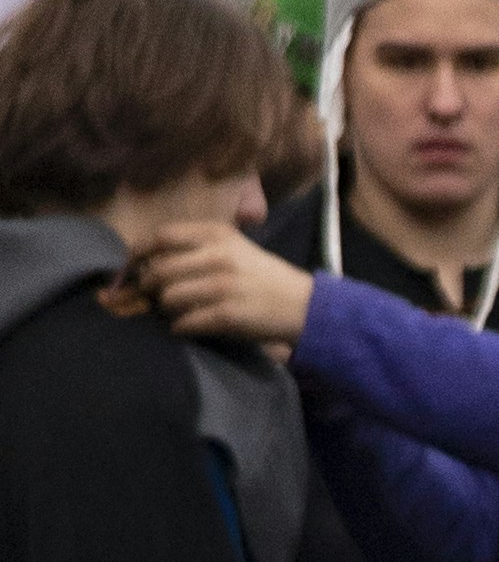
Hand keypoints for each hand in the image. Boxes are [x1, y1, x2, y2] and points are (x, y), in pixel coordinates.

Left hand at [136, 225, 316, 352]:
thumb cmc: (262, 277)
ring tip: (175, 312)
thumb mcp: (234, 247)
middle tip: (153, 296)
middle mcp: (218, 256)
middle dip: (149, 287)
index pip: (161, 237)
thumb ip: (196, 246)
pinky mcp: (227, 315)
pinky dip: (180, 328)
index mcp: (217, 234)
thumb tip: (148, 259)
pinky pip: (185, 323)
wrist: (303, 306)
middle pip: (159, 270)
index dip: (138, 253)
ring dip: (165, 310)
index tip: (132, 267)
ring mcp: (223, 286)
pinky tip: (187, 327)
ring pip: (169, 298)